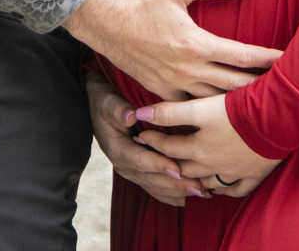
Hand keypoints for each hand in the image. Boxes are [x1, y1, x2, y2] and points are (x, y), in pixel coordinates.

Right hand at [64, 0, 281, 100]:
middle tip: (283, 89)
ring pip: (214, 101)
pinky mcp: (162, 92)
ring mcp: (174, 85)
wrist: (106, 23)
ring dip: (237, 102)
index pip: (241, 55)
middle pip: (234, 84)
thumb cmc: (142, 1)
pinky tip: (222, 111)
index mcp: (196, 44)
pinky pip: (191, 106)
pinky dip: (209, 109)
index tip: (286, 60)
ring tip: (259, 103)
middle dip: (260, 86)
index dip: (266, 58)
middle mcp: (188, 70)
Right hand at [85, 74, 209, 206]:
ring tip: (202, 193)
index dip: (159, 165)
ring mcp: (133, 172)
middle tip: (198, 186)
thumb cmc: (105, 104)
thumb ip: (118, 110)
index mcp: (118, 150)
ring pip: (156, 187)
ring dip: (178, 192)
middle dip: (175, 184)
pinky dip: (174, 195)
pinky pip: (157, 189)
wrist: (96, 109)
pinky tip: (191, 196)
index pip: (140, 160)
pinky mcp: (139, 173)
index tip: (177, 168)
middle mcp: (125, 166)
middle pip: (152, 179)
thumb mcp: (107, 102)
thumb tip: (130, 116)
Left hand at [134, 94, 282, 198]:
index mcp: (198, 148)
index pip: (168, 147)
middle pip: (184, 168)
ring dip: (194, 178)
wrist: (277, 118)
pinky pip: (234, 190)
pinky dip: (223, 188)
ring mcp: (233, 172)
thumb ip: (169, 112)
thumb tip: (139, 114)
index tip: (141, 134)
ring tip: (185, 172)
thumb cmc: (238, 109)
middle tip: (158, 155)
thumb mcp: (200, 108)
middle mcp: (213, 166)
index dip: (152, 139)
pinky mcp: (253, 174)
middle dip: (169, 161)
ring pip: (207, 182)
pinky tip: (217, 186)